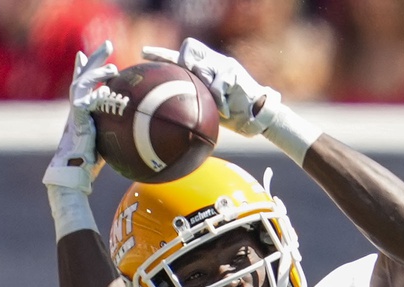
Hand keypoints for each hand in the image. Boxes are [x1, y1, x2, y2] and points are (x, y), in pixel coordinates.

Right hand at [46, 45, 114, 196]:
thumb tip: (135, 130)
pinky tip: (108, 92)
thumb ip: (113, 130)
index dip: (84, 67)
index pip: (82, 82)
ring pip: (82, 84)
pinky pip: (87, 104)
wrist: (72, 171)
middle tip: (107, 44)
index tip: (86, 54)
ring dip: (97, 74)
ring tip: (113, 68)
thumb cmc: (88, 161)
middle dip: (94, 59)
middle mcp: (76, 107)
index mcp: (80, 109)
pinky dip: (97, 97)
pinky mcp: (78, 121)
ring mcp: (75, 113)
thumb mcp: (105, 140)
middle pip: (82, 75)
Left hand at [148, 37, 277, 134]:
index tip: (144, 54)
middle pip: (188, 51)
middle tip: (192, 83)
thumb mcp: (209, 108)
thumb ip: (193, 102)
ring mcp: (223, 64)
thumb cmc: (233, 115)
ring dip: (205, 87)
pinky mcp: (233, 73)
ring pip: (201, 68)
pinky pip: (218, 86)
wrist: (259, 115)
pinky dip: (220, 100)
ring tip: (218, 103)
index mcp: (205, 68)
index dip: (161, 54)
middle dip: (185, 64)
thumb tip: (165, 118)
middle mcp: (213, 61)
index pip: (180, 55)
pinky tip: (226, 110)